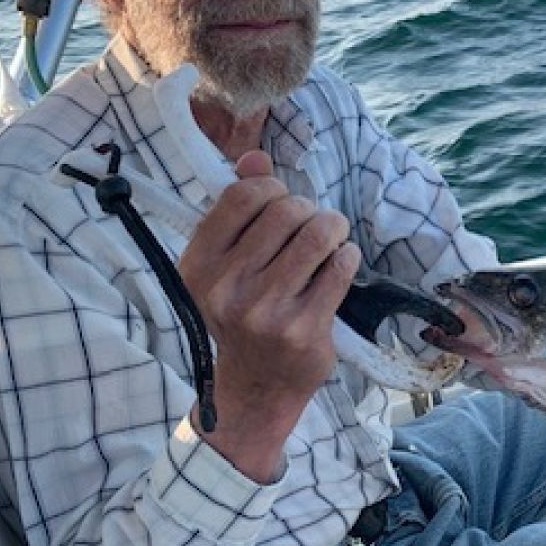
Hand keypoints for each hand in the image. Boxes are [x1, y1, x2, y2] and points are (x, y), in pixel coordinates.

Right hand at [177, 149, 358, 478]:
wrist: (254, 387)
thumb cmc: (243, 312)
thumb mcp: (226, 263)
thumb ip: (239, 207)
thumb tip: (254, 157)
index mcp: (199, 264)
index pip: (245, 195)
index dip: (273, 190)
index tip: (281, 207)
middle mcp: (226, 288)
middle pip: (288, 211)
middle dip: (309, 211)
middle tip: (311, 228)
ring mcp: (265, 311)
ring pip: (318, 233)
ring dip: (333, 229)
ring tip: (330, 240)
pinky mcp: (303, 329)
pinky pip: (340, 267)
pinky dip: (347, 257)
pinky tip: (338, 265)